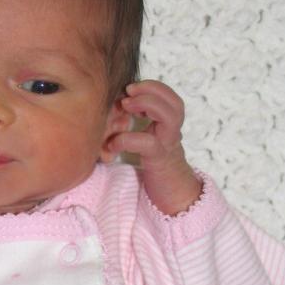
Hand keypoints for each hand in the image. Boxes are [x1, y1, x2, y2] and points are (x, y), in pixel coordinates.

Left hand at [107, 80, 201, 214]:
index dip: (152, 87)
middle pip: (176, 103)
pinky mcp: (159, 161)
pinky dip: (127, 139)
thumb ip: (129, 124)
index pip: (170, 97)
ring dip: (148, 104)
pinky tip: (112, 144)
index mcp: (168, 126)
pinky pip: (148, 143)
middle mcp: (172, 133)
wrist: (170, 197)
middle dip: (152, 90)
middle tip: (128, 92)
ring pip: (170, 117)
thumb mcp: (140, 140)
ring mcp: (168, 146)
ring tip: (125, 106)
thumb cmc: (150, 167)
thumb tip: (108, 108)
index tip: (129, 88)